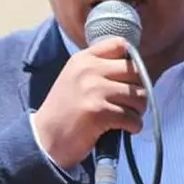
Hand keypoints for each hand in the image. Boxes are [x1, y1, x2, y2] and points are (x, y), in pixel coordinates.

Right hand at [33, 36, 146, 169]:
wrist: (44, 139)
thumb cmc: (65, 111)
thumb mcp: (75, 78)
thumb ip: (99, 68)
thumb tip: (136, 67)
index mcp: (84, 59)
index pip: (119, 45)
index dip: (132, 62)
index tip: (128, 79)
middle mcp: (89, 70)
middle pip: (135, 71)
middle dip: (139, 90)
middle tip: (132, 104)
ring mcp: (94, 90)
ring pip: (138, 96)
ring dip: (138, 110)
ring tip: (128, 117)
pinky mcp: (100, 112)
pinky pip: (132, 117)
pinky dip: (134, 126)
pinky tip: (125, 129)